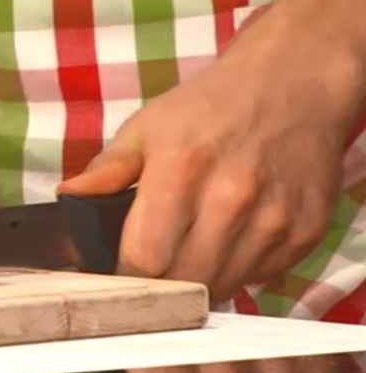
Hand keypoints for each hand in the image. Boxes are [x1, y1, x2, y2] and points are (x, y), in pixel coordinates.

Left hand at [57, 0, 365, 301]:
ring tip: (189, 251)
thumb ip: (105, 171)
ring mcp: (274, 218)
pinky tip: (228, 241)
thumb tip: (66, 198)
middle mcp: (232, 198)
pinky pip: (259, 278)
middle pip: (183, 282)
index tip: (114, 275)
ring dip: (198, 282)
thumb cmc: (208, 109)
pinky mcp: (305, 232)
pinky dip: (237, 271)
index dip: (123, 276)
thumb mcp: (146, 129)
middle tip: (150, 268)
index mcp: (181, 170)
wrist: (291, 84)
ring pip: (222, 288)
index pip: (144, 259)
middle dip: (159, 285)